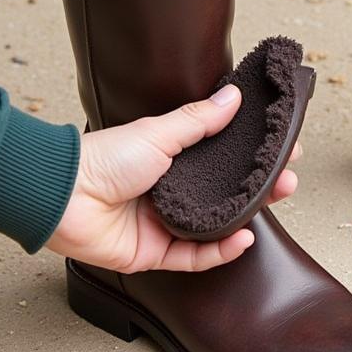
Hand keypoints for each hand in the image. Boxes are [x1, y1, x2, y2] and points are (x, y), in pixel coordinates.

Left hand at [46, 85, 299, 273]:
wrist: (63, 195)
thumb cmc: (103, 158)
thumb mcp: (158, 133)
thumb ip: (198, 120)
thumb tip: (233, 95)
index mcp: (172, 159)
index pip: (223, 157)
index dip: (251, 154)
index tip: (281, 147)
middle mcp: (172, 191)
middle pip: (226, 193)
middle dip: (260, 187)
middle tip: (288, 179)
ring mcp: (165, 223)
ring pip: (217, 225)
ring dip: (247, 216)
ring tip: (275, 200)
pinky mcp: (155, 253)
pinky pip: (196, 256)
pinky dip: (221, 251)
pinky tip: (244, 238)